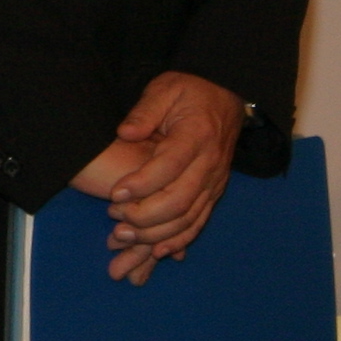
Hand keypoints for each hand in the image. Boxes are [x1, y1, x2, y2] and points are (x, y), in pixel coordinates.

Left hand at [72, 73, 245, 284]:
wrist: (226, 97)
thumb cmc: (189, 92)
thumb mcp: (165, 89)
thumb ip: (145, 111)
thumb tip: (125, 132)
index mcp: (196, 137)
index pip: (170, 166)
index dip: (143, 183)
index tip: (114, 193)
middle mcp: (209, 165)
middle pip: (181, 199)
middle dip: (146, 215)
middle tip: (114, 220)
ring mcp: (214, 182)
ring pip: (190, 217)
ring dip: (157, 233)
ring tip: (124, 238)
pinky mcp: (214, 192)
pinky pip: (199, 221)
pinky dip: (179, 238)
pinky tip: (157, 250)